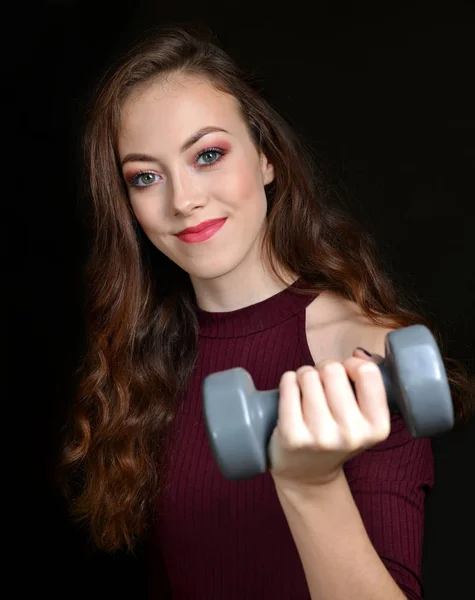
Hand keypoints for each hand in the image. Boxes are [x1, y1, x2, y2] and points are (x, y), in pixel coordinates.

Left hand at [268, 348, 390, 489]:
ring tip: (305, 394)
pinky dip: (288, 381)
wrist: (307, 475)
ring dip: (304, 376)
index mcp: (377, 427)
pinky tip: (291, 394)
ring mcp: (321, 437)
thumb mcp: (363, 416)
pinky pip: (288, 384)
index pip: (367, 372)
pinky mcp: (292, 436)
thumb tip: (359, 354)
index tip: (344, 374)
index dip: (351, 365)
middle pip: (333, 369)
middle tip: (320, 386)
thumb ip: (369, 381)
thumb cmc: (335, 434)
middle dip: (323, 369)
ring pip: (308, 374)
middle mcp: (352, 434)